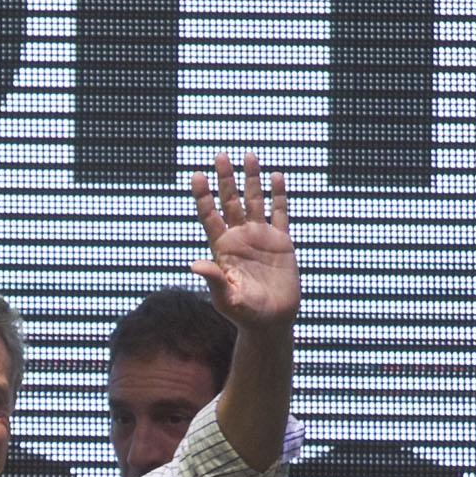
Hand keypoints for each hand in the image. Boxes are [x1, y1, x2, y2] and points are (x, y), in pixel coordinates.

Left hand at [188, 152, 295, 331]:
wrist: (272, 321)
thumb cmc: (244, 314)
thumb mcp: (226, 298)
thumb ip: (213, 280)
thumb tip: (195, 265)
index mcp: (222, 249)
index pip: (209, 216)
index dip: (203, 196)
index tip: (196, 175)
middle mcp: (239, 238)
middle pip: (230, 201)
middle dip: (225, 178)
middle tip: (219, 155)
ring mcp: (260, 237)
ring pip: (254, 201)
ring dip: (251, 179)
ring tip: (248, 155)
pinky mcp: (281, 241)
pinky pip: (279, 212)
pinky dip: (278, 194)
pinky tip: (275, 176)